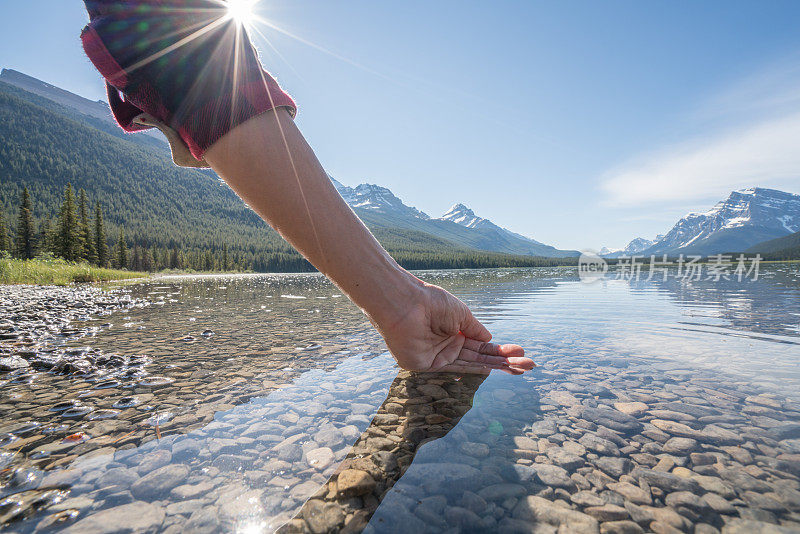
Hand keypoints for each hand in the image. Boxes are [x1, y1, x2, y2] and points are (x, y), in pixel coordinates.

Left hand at [371, 281, 535, 373]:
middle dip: (505, 361)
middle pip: (480, 358)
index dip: (500, 350)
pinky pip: (453, 368)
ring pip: (472, 364)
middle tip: (530, 365)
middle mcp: (446, 347)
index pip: (480, 345)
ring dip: (498, 365)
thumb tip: (490, 338)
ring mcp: (437, 358)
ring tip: (523, 366)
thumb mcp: (461, 314)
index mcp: (453, 332)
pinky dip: (474, 368)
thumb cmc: (431, 303)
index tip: (521, 352)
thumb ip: (475, 329)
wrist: (405, 303)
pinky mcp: (425, 366)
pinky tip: (493, 367)